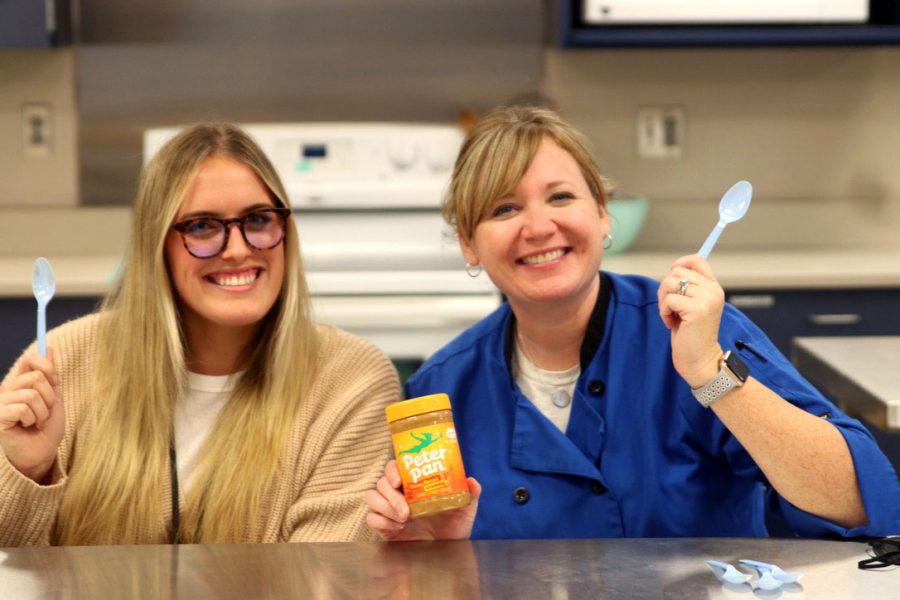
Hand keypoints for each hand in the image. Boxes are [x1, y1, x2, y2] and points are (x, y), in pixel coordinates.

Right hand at [0, 349, 63, 482]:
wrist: (41, 453)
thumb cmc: (47, 427)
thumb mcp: (54, 398)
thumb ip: (50, 375)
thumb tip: (50, 348)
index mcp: (20, 382)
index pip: (30, 360)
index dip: (47, 367)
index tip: (55, 381)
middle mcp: (7, 389)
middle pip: (36, 377)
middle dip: (49, 397)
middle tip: (44, 412)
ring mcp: (0, 402)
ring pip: (31, 394)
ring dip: (42, 411)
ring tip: (36, 422)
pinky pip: (22, 408)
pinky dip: (32, 419)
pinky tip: (26, 427)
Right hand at [365, 459, 481, 540]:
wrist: (448, 548)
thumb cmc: (455, 523)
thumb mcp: (466, 508)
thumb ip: (471, 494)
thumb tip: (471, 481)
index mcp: (414, 483)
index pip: (394, 467)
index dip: (392, 470)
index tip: (399, 480)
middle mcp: (399, 493)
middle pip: (381, 482)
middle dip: (390, 495)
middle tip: (406, 510)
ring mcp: (390, 509)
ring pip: (372, 497)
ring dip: (384, 507)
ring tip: (403, 519)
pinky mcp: (385, 526)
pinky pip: (371, 518)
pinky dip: (382, 521)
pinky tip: (398, 528)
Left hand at [657, 255, 724, 387]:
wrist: (700, 360)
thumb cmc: (691, 334)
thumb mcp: (692, 305)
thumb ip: (688, 287)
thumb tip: (673, 269)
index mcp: (714, 287)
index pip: (697, 260)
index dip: (680, 264)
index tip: (672, 281)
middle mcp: (713, 291)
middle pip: (676, 272)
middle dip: (665, 289)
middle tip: (670, 308)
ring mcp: (706, 299)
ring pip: (670, 283)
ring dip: (663, 301)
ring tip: (671, 316)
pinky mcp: (697, 310)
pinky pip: (668, 299)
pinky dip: (664, 312)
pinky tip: (671, 324)